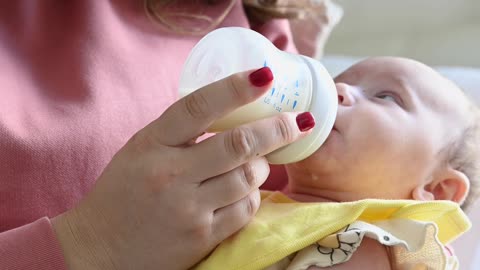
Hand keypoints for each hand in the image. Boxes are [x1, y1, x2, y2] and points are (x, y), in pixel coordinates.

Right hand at [52, 67, 314, 269]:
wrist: (99, 251)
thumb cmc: (121, 195)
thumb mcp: (139, 152)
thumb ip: (177, 134)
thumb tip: (228, 110)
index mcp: (151, 144)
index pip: (198, 107)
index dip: (234, 89)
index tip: (264, 77)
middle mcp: (170, 174)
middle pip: (238, 144)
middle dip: (275, 129)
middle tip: (296, 121)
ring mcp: (188, 208)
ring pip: (248, 178)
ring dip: (263, 166)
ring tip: (260, 161)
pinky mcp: (202, 236)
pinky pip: (245, 209)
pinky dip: (253, 196)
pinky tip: (245, 190)